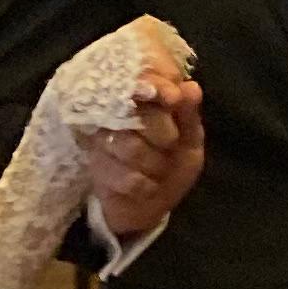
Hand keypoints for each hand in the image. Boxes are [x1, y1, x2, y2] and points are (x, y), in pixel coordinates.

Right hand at [81, 29, 203, 245]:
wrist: (149, 206)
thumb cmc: (172, 165)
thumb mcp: (190, 141)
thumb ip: (188, 116)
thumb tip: (191, 87)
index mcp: (140, 101)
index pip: (142, 82)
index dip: (158, 88)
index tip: (173, 98)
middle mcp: (116, 114)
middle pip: (137, 114)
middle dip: (163, 133)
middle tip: (171, 144)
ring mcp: (101, 140)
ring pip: (130, 146)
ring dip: (154, 163)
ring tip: (160, 169)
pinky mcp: (95, 167)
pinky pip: (123, 175)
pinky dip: (144, 185)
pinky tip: (148, 186)